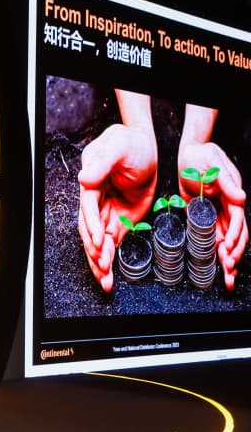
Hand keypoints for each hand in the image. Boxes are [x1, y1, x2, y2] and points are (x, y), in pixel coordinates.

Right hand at [78, 122, 157, 292]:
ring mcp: (107, 213)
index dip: (91, 225)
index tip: (98, 239)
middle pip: (89, 231)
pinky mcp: (121, 220)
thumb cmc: (127, 143)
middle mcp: (96, 203)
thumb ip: (101, 162)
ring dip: (100, 260)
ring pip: (99, 241)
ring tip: (105, 280)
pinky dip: (111, 259)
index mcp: (91, 185)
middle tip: (102, 268)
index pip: (88, 208)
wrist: (143, 147)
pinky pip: (112, 242)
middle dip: (94, 251)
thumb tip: (84, 178)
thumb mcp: (116, 148)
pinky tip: (108, 274)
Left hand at [178, 142, 247, 288]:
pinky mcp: (202, 216)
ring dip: (228, 259)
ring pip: (226, 240)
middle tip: (231, 272)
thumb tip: (241, 198)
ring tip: (229, 277)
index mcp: (233, 198)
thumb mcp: (216, 167)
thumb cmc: (205, 157)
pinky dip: (214, 251)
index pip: (238, 221)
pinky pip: (210, 236)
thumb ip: (227, 184)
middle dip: (235, 255)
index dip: (235, 235)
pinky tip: (215, 264)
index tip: (229, 247)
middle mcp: (228, 209)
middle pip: (236, 236)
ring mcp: (216, 214)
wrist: (190, 153)